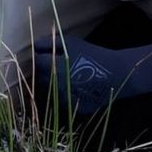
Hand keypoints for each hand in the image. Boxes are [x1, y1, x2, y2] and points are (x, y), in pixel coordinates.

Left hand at [33, 35, 151, 114]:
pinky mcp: (73, 109)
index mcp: (52, 68)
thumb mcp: (71, 43)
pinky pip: (63, 102)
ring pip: (50, 91)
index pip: (35, 62)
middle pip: (40, 78)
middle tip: (54, 63)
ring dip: (53, 83)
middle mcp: (54, 86)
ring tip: (65, 75)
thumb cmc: (93, 55)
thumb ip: (49, 42)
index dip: (38, 56)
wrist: (117, 73)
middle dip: (44, 70)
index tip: (44, 53)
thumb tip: (34, 46)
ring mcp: (63, 99)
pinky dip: (65, 95)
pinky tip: (75, 86)